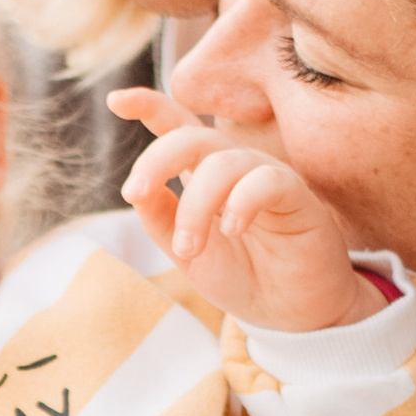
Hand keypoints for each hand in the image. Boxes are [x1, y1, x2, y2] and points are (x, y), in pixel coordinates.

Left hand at [112, 88, 375, 332]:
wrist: (291, 315)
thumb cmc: (243, 278)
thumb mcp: (187, 251)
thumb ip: (161, 218)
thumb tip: (134, 189)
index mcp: (204, 175)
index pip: (177, 127)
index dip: (149, 106)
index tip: (115, 100)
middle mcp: (235, 168)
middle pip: (192, 136)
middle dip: (156, 158)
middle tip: (135, 193)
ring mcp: (268, 177)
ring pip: (224, 163)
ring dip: (195, 205)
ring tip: (188, 249)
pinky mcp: (299, 197)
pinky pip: (268, 180)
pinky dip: (242, 202)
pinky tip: (232, 229)